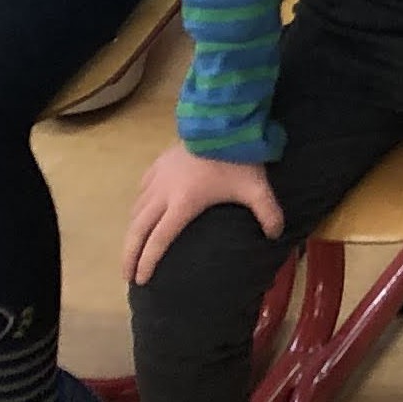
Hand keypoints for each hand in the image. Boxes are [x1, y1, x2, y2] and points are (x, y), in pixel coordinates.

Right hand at [125, 141, 282, 284]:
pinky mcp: (159, 162)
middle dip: (130, 255)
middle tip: (127, 275)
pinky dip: (138, 204)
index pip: (159, 240)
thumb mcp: (256, 188)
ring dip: (133, 231)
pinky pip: (142, 188)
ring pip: (137, 209)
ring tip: (133, 246)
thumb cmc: (237, 158)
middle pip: (138, 229)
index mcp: (183, 204)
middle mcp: (164, 193)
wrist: (222, 121)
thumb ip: (268, 212)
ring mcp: (159, 176)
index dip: (147, 262)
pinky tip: (141, 209)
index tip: (140, 280)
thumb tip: (276, 234)